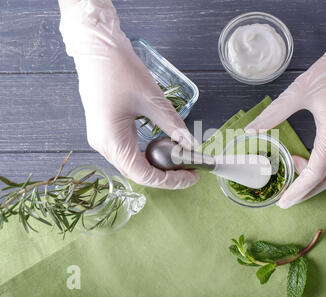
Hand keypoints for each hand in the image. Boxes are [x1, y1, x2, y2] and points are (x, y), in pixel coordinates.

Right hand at [59, 0, 198, 188]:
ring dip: (157, 164)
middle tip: (190, 168)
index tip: (192, 177)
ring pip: (132, 163)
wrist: (96, 49)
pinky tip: (163, 145)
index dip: (170, 181)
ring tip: (179, 158)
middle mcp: (104, 145)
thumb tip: (192, 145)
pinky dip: (147, 153)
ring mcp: (102, 138)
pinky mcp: (105, 130)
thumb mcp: (152, 99)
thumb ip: (173, 126)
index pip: (144, 175)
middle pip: (138, 172)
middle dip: (166, 174)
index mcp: (112, 141)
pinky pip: (127, 151)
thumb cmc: (119, 70)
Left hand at [246, 25, 325, 207]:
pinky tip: (318, 165)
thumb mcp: (296, 92)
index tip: (284, 201)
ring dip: (318, 182)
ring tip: (298, 175)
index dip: (299, 190)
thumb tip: (250, 130)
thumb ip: (273, 114)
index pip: (315, 173)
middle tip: (287, 196)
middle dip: (306, 192)